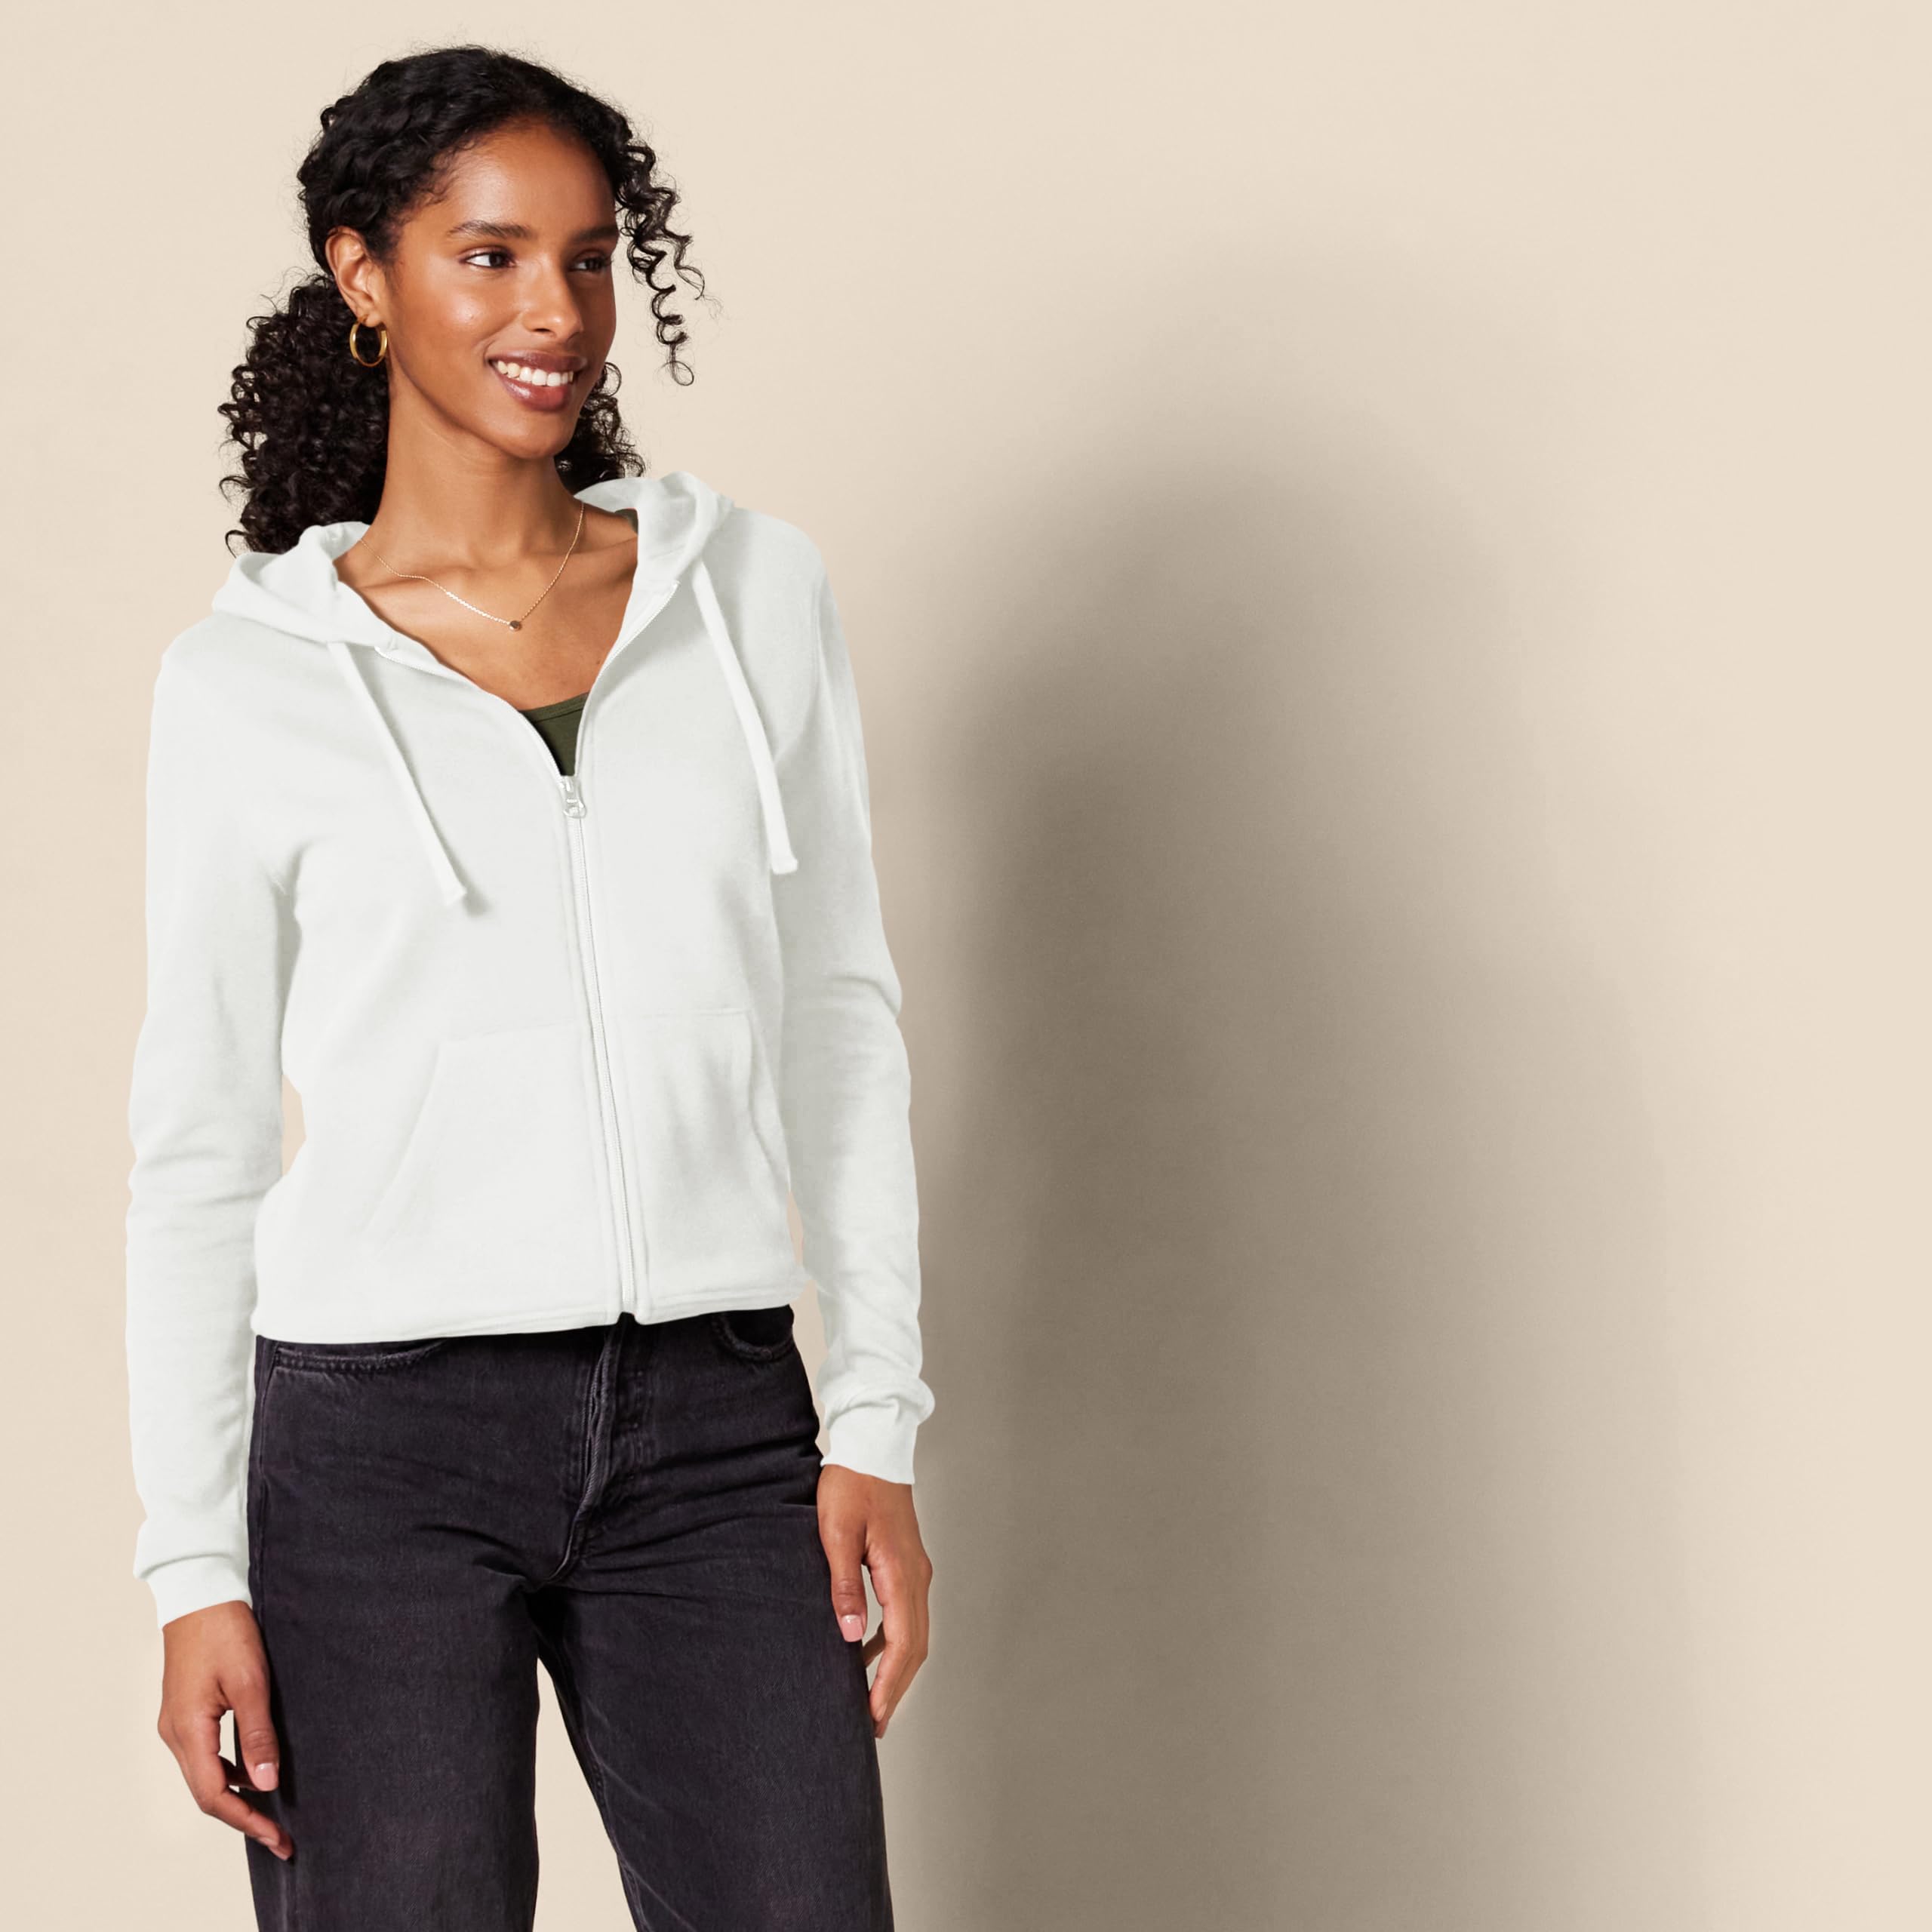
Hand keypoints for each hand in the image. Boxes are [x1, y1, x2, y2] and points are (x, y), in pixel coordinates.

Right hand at [156, 1599, 291, 1860]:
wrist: (199, 1592)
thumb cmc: (225, 1630)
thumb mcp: (250, 1681)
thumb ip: (258, 1734)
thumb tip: (267, 1784)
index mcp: (188, 1731)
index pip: (214, 1795)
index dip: (247, 1821)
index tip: (277, 1839)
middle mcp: (175, 1734)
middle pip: (207, 1792)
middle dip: (244, 1817)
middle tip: (281, 1836)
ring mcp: (177, 1724)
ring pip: (205, 1775)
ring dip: (237, 1796)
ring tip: (272, 1812)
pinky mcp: (185, 1712)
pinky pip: (205, 1755)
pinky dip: (229, 1772)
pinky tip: (255, 1771)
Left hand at [816, 1464, 932, 1738]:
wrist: (873, 1443)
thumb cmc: (851, 1482)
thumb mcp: (836, 1533)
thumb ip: (844, 1586)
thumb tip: (849, 1637)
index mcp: (901, 1573)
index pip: (902, 1644)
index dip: (889, 1687)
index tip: (873, 1720)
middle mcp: (916, 1576)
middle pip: (915, 1647)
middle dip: (896, 1689)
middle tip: (873, 1727)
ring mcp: (915, 1570)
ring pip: (913, 1633)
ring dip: (895, 1669)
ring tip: (869, 1702)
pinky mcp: (906, 1564)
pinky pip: (905, 1615)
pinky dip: (890, 1642)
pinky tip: (863, 1652)